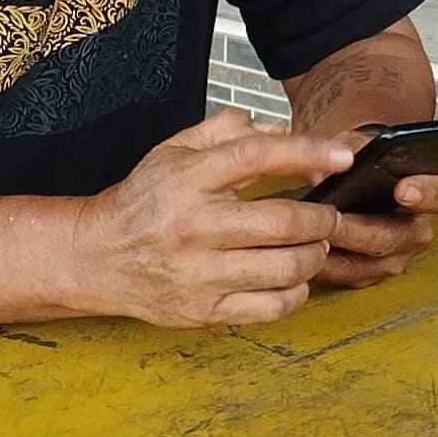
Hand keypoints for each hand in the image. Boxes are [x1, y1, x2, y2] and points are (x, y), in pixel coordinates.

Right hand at [71, 113, 351, 330]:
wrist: (97, 257)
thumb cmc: (142, 202)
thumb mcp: (171, 152)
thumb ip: (223, 131)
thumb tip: (276, 126)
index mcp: (187, 179)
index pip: (257, 157)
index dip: (307, 153)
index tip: (340, 157)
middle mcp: (193, 226)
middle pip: (281, 222)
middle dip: (321, 218)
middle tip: (328, 215)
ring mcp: (198, 273)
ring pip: (283, 268)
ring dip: (314, 255)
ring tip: (315, 245)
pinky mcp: (203, 310)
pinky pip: (269, 307)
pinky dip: (296, 293)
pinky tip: (294, 278)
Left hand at [312, 150, 437, 288]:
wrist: (352, 184)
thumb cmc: (361, 163)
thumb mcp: (358, 145)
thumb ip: (353, 148)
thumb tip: (337, 158)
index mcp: (428, 194)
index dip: (423, 193)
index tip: (402, 189)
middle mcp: (416, 231)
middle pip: (395, 237)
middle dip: (361, 229)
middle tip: (335, 218)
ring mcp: (395, 256)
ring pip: (369, 263)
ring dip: (339, 250)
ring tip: (313, 235)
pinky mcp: (369, 274)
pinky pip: (348, 276)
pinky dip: (325, 265)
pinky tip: (305, 250)